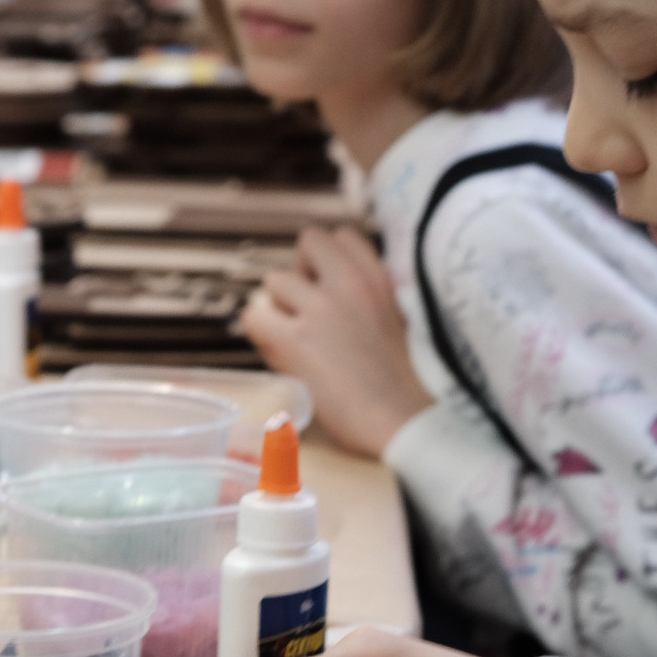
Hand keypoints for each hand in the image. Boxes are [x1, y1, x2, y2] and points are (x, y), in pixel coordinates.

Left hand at [238, 225, 433, 454]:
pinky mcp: (296, 340)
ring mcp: (322, 309)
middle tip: (307, 307)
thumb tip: (327, 291)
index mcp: (379, 279)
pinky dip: (260, 332)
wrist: (402, 420)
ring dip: (279, 307)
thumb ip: (368, 296)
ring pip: (275, 280)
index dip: (327, 260)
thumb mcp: (397, 319)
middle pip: (308, 241)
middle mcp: (350, 283)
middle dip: (301, 270)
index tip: (328, 286)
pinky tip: (279, 353)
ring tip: (294, 338)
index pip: (342, 235)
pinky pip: (254, 316)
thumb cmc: (403, 383)